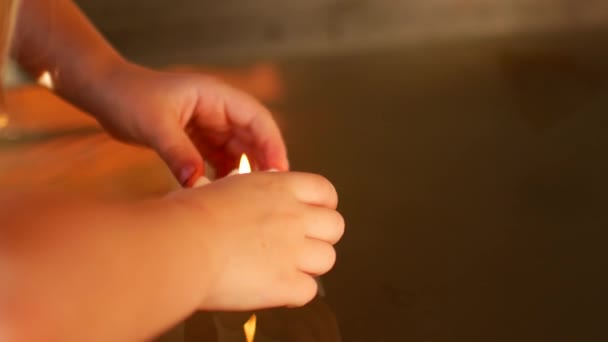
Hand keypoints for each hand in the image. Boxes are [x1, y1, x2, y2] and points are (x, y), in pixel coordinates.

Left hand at [93, 62, 288, 185]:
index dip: (272, 144)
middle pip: (253, 138)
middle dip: (262, 164)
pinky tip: (220, 195)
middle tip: (267, 195)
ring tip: (244, 200)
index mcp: (216, 96)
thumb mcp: (154, 124)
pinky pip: (219, 161)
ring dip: (243, 173)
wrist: (104, 94)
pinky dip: (223, 177)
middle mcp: (218, 110)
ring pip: (238, 152)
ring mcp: (209, 126)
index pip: (257, 118)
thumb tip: (197, 183)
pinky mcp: (198, 141)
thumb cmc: (128, 97)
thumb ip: (177, 153)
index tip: (279, 171)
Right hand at [167, 172, 343, 310]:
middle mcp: (293, 216)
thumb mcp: (220, 188)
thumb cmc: (186, 216)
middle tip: (301, 244)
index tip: (314, 214)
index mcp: (278, 187)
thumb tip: (238, 194)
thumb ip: (243, 193)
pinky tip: (274, 290)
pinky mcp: (286, 283)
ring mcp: (293, 250)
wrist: (180, 245)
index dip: (323, 206)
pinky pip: (308, 291)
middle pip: (335, 226)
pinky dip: (294, 294)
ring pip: (328, 259)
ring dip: (309, 266)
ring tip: (285, 269)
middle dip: (321, 236)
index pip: (325, 191)